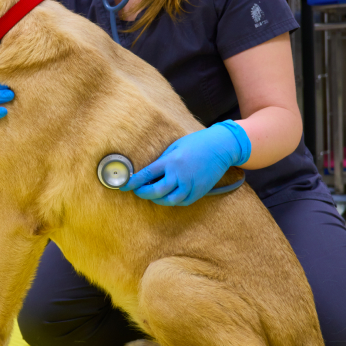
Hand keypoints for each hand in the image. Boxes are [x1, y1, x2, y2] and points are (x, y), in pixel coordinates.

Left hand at [120, 120, 251, 205]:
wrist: (221, 147)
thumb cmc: (196, 143)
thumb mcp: (175, 147)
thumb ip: (162, 161)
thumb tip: (149, 173)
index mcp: (171, 162)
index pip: (146, 175)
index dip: (133, 182)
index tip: (124, 185)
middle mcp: (180, 176)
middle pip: (155, 192)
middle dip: (142, 193)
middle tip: (137, 191)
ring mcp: (190, 186)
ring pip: (168, 200)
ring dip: (157, 199)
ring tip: (151, 194)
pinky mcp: (199, 192)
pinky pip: (182, 201)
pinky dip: (172, 200)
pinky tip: (167, 195)